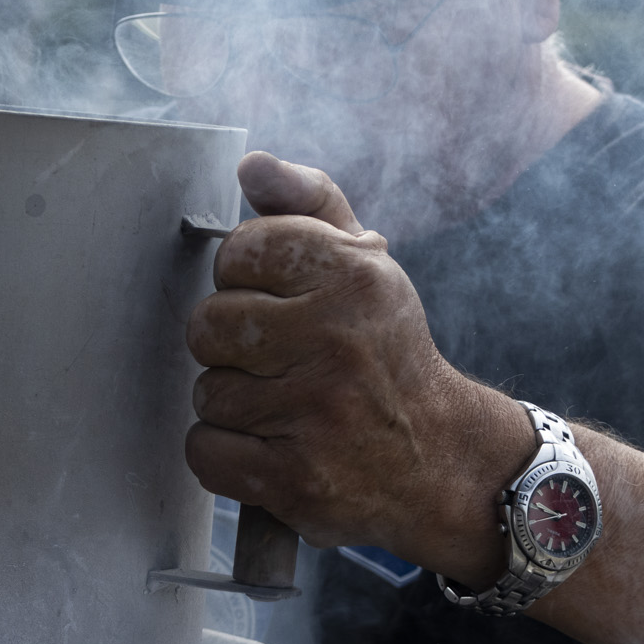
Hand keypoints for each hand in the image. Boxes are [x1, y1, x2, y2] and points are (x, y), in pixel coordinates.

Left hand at [183, 151, 533, 578]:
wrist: (438, 457)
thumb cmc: (383, 350)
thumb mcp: (366, 263)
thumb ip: (308, 202)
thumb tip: (250, 166)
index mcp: (355, 275)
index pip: (240, 251)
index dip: (245, 279)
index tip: (278, 301)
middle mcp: (338, 339)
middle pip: (209, 324)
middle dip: (231, 345)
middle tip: (276, 359)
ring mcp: (317, 412)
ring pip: (207, 391)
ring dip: (234, 403)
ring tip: (284, 405)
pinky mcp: (296, 477)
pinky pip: (205, 450)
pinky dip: (225, 454)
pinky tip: (270, 444)